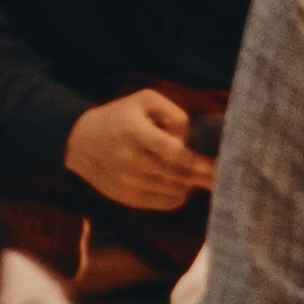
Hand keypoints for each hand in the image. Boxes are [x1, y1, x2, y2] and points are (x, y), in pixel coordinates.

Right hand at [58, 87, 212, 223]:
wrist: (79, 141)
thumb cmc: (118, 117)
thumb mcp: (143, 100)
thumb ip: (173, 113)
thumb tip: (193, 139)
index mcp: (135, 133)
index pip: (175, 154)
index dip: (200, 163)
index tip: (221, 165)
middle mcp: (130, 160)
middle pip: (179, 176)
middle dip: (205, 176)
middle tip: (224, 175)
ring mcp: (128, 183)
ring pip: (175, 191)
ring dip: (190, 184)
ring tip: (196, 174)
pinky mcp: (127, 199)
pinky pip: (164, 203)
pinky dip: (178, 195)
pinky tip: (179, 183)